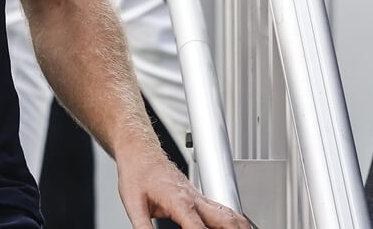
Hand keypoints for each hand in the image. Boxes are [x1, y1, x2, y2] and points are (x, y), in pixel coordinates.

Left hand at [117, 147, 250, 228]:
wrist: (140, 151)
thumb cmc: (137, 173)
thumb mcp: (133, 204)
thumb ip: (143, 228)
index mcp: (179, 201)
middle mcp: (194, 198)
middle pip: (225, 220)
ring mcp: (199, 197)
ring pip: (228, 213)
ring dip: (239, 226)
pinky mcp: (198, 197)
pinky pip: (222, 210)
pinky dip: (232, 221)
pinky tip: (236, 227)